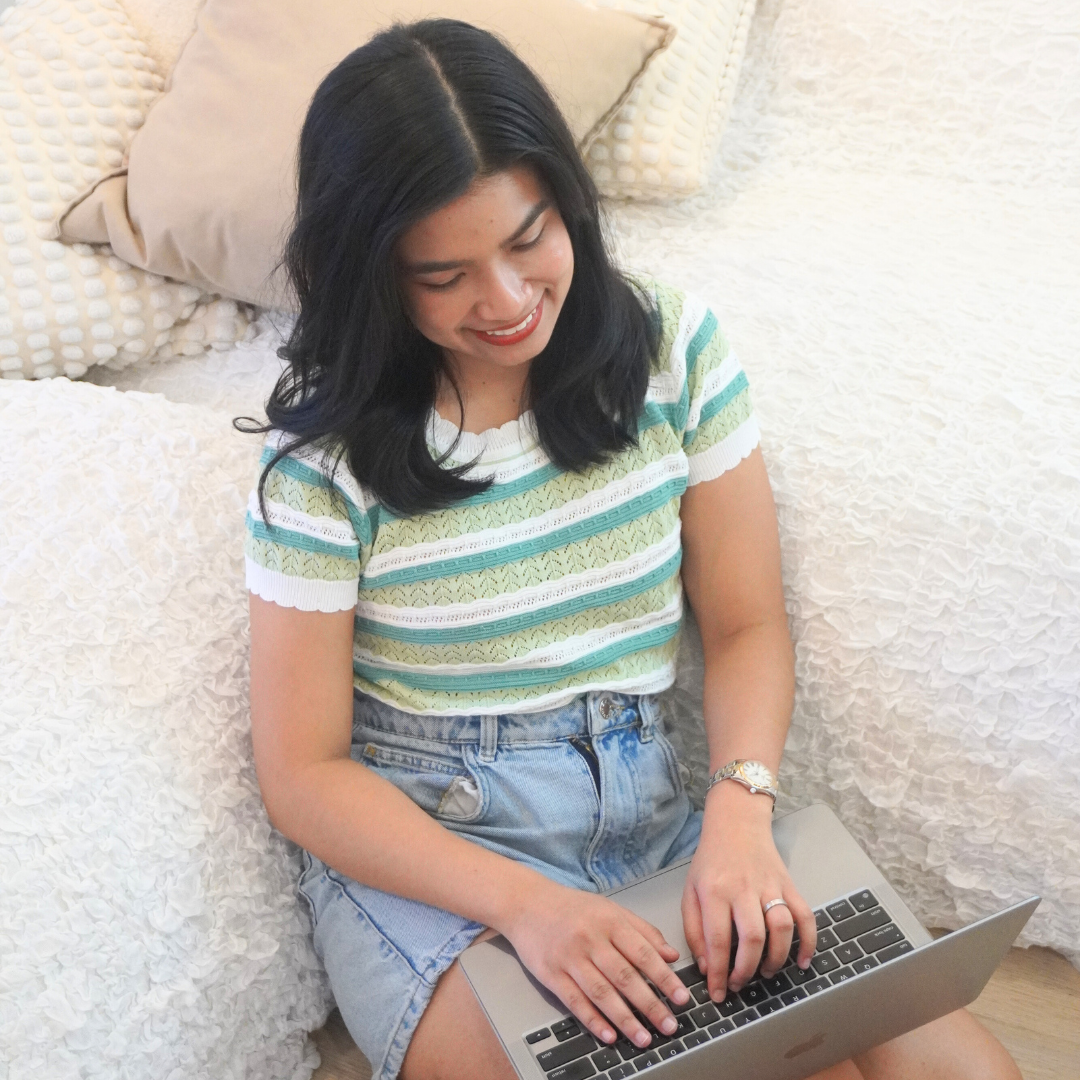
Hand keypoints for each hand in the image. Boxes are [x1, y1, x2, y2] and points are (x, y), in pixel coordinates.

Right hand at [500, 878, 691, 1049]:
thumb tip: (671, 955)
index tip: (682, 998)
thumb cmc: (573, 908)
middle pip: (624, 977)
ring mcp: (569, 958)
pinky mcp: (551, 974)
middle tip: (669, 1025)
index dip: (664, 978)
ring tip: (644, 1038)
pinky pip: (574, 1001)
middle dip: (650, 1004)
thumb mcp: (610, 909)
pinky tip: (609, 1035)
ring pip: (601, 993)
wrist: (527, 904)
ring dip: (625, 1019)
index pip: (642, 953)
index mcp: (609, 921)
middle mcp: (590, 939)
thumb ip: (642, 930)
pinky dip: (592, 1020)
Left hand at [681, 783, 815, 1002]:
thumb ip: (694, 930)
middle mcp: (744, 888)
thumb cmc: (710, 861)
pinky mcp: (789, 884)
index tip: (718, 994)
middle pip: (753, 937)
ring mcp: (770, 885)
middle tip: (741, 986)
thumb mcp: (690, 891)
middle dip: (747, 970)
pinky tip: (802, 962)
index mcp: (714, 890)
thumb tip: (707, 967)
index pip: (717, 939)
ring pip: (782, 927)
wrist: (736, 822)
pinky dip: (809, 941)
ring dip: (777, 958)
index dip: (718, 972)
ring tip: (765, 973)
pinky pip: (805, 915)